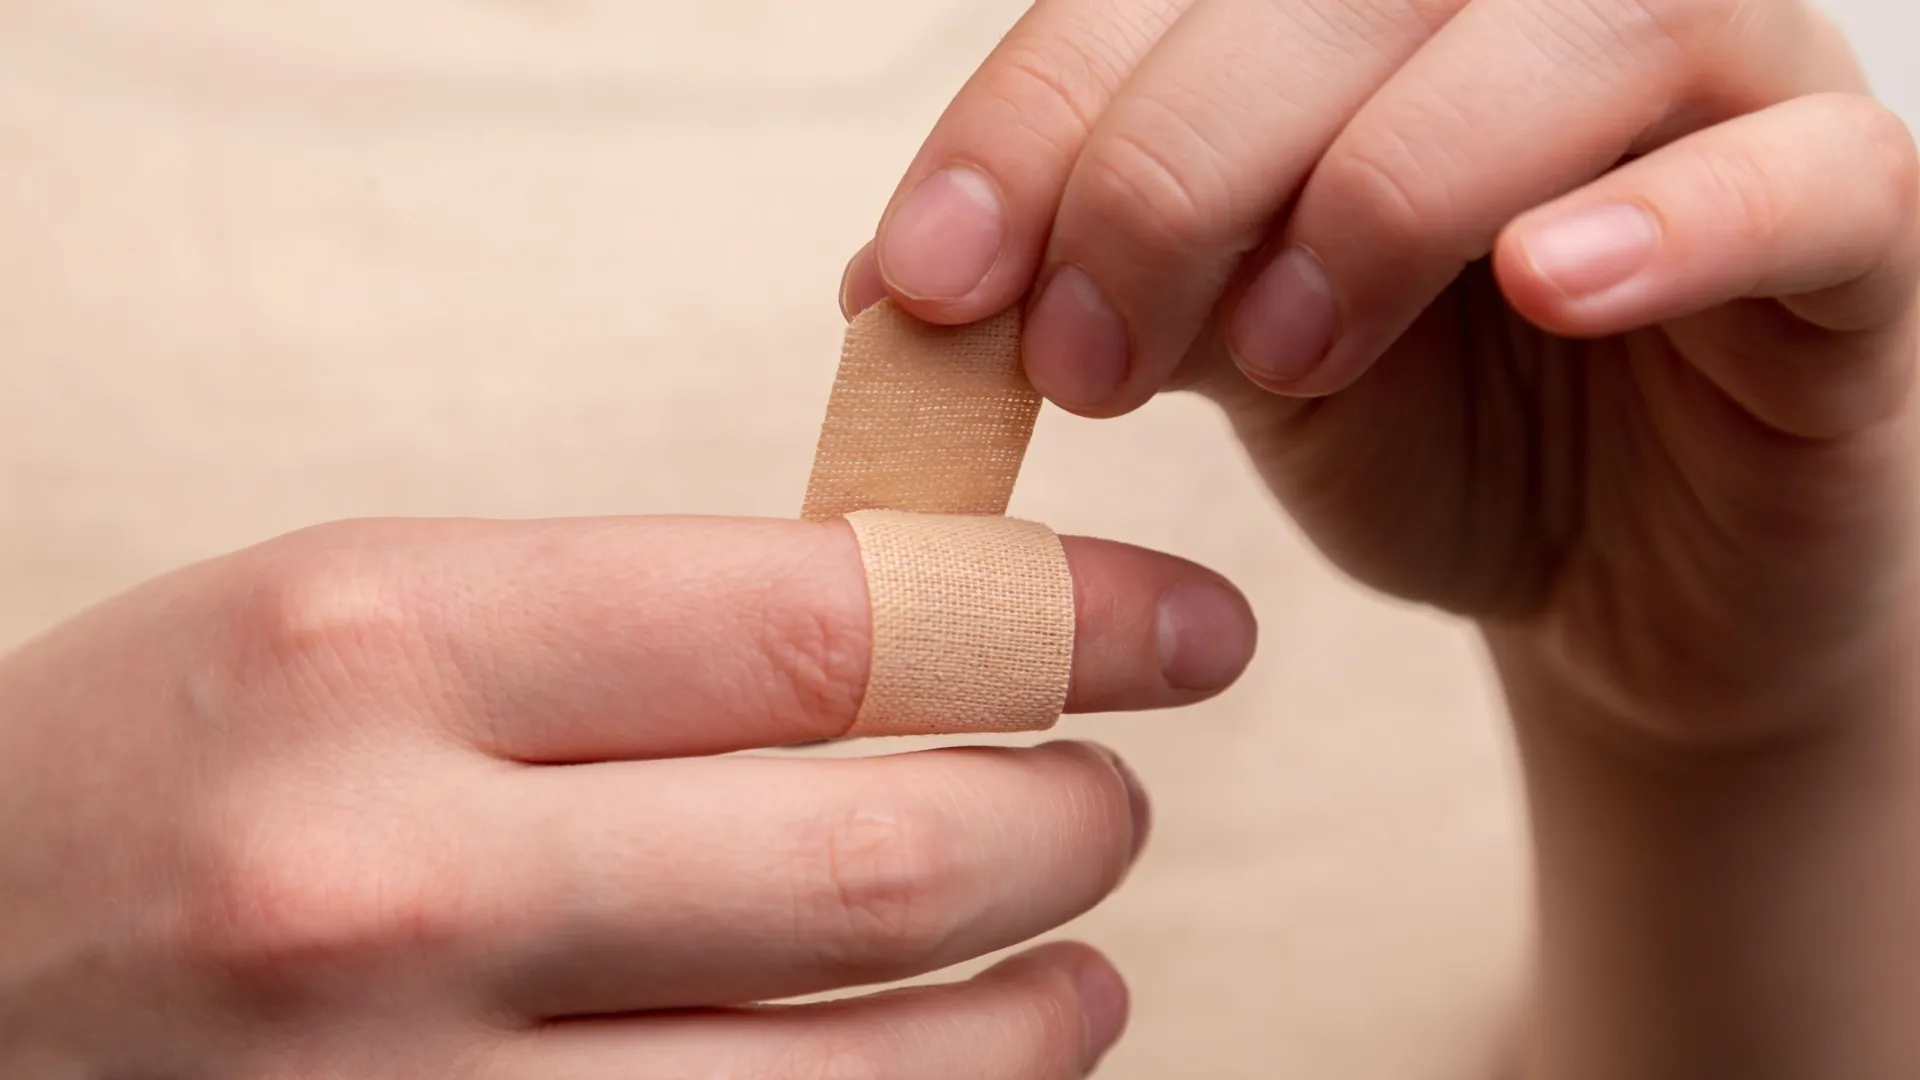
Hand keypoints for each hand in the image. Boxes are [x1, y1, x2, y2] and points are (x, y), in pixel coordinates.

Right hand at [0, 515, 1255, 1076]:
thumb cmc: (172, 767)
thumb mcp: (364, 619)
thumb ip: (637, 624)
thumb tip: (934, 641)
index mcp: (379, 644)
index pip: (830, 620)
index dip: (1064, 620)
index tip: (1187, 630)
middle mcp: (395, 880)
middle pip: (884, 854)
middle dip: (1069, 822)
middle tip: (1110, 799)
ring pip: (871, 1078)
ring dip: (1034, 1015)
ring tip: (1073, 965)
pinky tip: (950, 1077)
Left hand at [844, 0, 1916, 739]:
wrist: (1617, 576)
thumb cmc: (1426, 434)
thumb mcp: (1225, 353)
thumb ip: (1098, 283)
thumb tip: (893, 282)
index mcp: (1370, 10)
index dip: (1038, 116)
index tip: (926, 282)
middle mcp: (1539, 1)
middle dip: (1173, 167)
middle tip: (1081, 354)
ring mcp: (1727, 84)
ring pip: (1575, 33)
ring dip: (1386, 190)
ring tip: (1282, 358)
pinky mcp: (1855, 219)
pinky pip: (1808, 174)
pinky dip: (1668, 219)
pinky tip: (1549, 287)